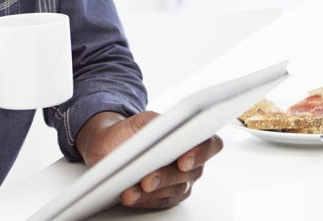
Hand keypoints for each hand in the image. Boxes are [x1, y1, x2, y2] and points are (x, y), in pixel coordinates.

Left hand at [76, 111, 223, 209]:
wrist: (112, 145)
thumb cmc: (130, 132)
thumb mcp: (141, 121)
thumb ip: (156, 122)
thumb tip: (163, 129)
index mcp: (191, 137)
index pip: (210, 144)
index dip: (201, 153)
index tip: (183, 161)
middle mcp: (191, 161)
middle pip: (189, 173)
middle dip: (166, 177)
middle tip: (147, 180)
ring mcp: (180, 181)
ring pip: (173, 190)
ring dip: (151, 192)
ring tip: (131, 191)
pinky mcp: (167, 197)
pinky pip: (159, 202)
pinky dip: (143, 200)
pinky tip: (131, 196)